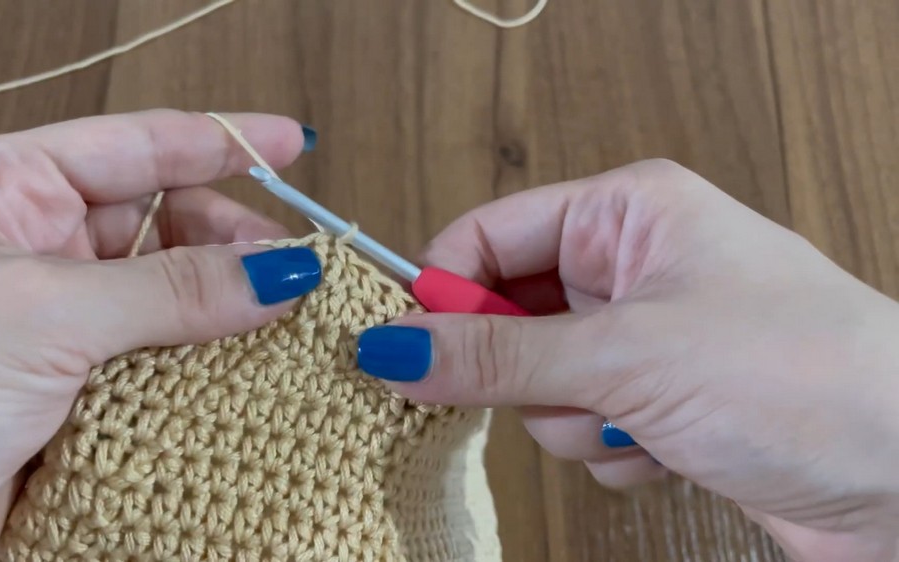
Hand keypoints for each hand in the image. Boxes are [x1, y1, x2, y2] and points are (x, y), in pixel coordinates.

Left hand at [0, 110, 322, 560]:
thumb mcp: (39, 316)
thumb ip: (169, 289)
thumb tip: (279, 270)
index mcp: (1, 190)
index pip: (132, 145)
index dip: (217, 141)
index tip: (289, 145)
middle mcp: (31, 246)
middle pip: (163, 220)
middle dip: (233, 238)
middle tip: (296, 267)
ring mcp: (56, 321)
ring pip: (171, 295)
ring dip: (228, 308)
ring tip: (290, 319)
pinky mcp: (77, 389)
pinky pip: (163, 360)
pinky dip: (209, 365)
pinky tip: (253, 368)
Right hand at [355, 159, 898, 560]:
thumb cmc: (805, 375)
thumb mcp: (628, 356)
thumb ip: (498, 355)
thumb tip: (395, 346)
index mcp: (627, 214)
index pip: (490, 235)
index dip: (445, 292)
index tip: (409, 351)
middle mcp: (634, 268)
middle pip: (508, 316)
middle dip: (528, 372)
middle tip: (570, 389)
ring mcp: (647, 339)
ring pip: (541, 384)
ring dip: (578, 420)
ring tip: (644, 421)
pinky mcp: (661, 403)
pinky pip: (584, 428)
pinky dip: (614, 450)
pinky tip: (673, 449)